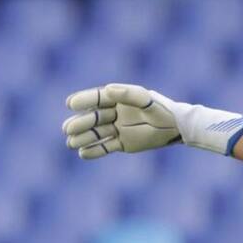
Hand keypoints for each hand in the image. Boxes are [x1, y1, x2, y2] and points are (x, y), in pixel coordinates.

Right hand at [63, 84, 180, 159]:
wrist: (175, 128)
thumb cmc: (161, 109)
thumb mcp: (145, 100)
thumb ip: (127, 94)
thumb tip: (107, 89)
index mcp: (118, 98)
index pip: (96, 98)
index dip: (83, 100)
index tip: (70, 103)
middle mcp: (115, 113)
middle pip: (93, 118)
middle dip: (80, 123)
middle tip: (67, 129)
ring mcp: (117, 129)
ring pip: (96, 134)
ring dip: (83, 138)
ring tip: (70, 143)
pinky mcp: (122, 144)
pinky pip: (105, 148)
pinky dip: (94, 151)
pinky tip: (83, 153)